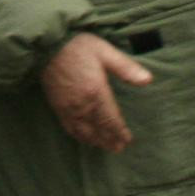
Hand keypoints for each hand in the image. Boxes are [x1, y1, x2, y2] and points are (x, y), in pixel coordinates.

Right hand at [39, 31, 152, 152]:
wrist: (46, 46)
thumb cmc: (77, 46)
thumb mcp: (105, 51)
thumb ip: (126, 68)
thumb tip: (148, 79)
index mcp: (96, 92)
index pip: (111, 119)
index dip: (120, 132)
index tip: (127, 140)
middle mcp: (82, 104)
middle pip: (98, 128)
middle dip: (109, 140)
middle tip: (118, 149)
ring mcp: (68, 107)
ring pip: (84, 131)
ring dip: (95, 141)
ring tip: (104, 147)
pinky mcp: (57, 106)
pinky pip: (69, 127)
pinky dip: (78, 136)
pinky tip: (83, 138)